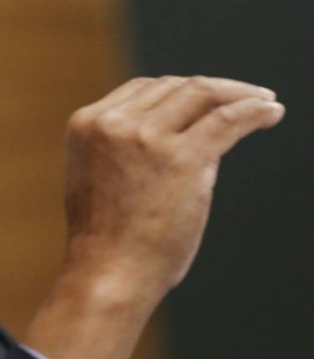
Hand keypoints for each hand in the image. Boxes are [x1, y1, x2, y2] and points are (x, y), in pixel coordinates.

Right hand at [63, 75, 284, 300]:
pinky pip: (228, 120)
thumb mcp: (98, 173)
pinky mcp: (182, 158)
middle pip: (173, 87)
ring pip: (201, 94)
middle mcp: (113, 122)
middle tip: (243, 98)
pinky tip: (271, 112)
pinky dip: (254, 111)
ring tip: (264, 102)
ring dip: (239, 94)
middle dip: (211, 90)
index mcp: (87, 123)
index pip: (142, 90)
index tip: (206, 100)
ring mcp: (147, 137)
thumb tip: (177, 130)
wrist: (108, 271)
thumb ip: (122, 145)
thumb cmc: (106, 236)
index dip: (179, 91)